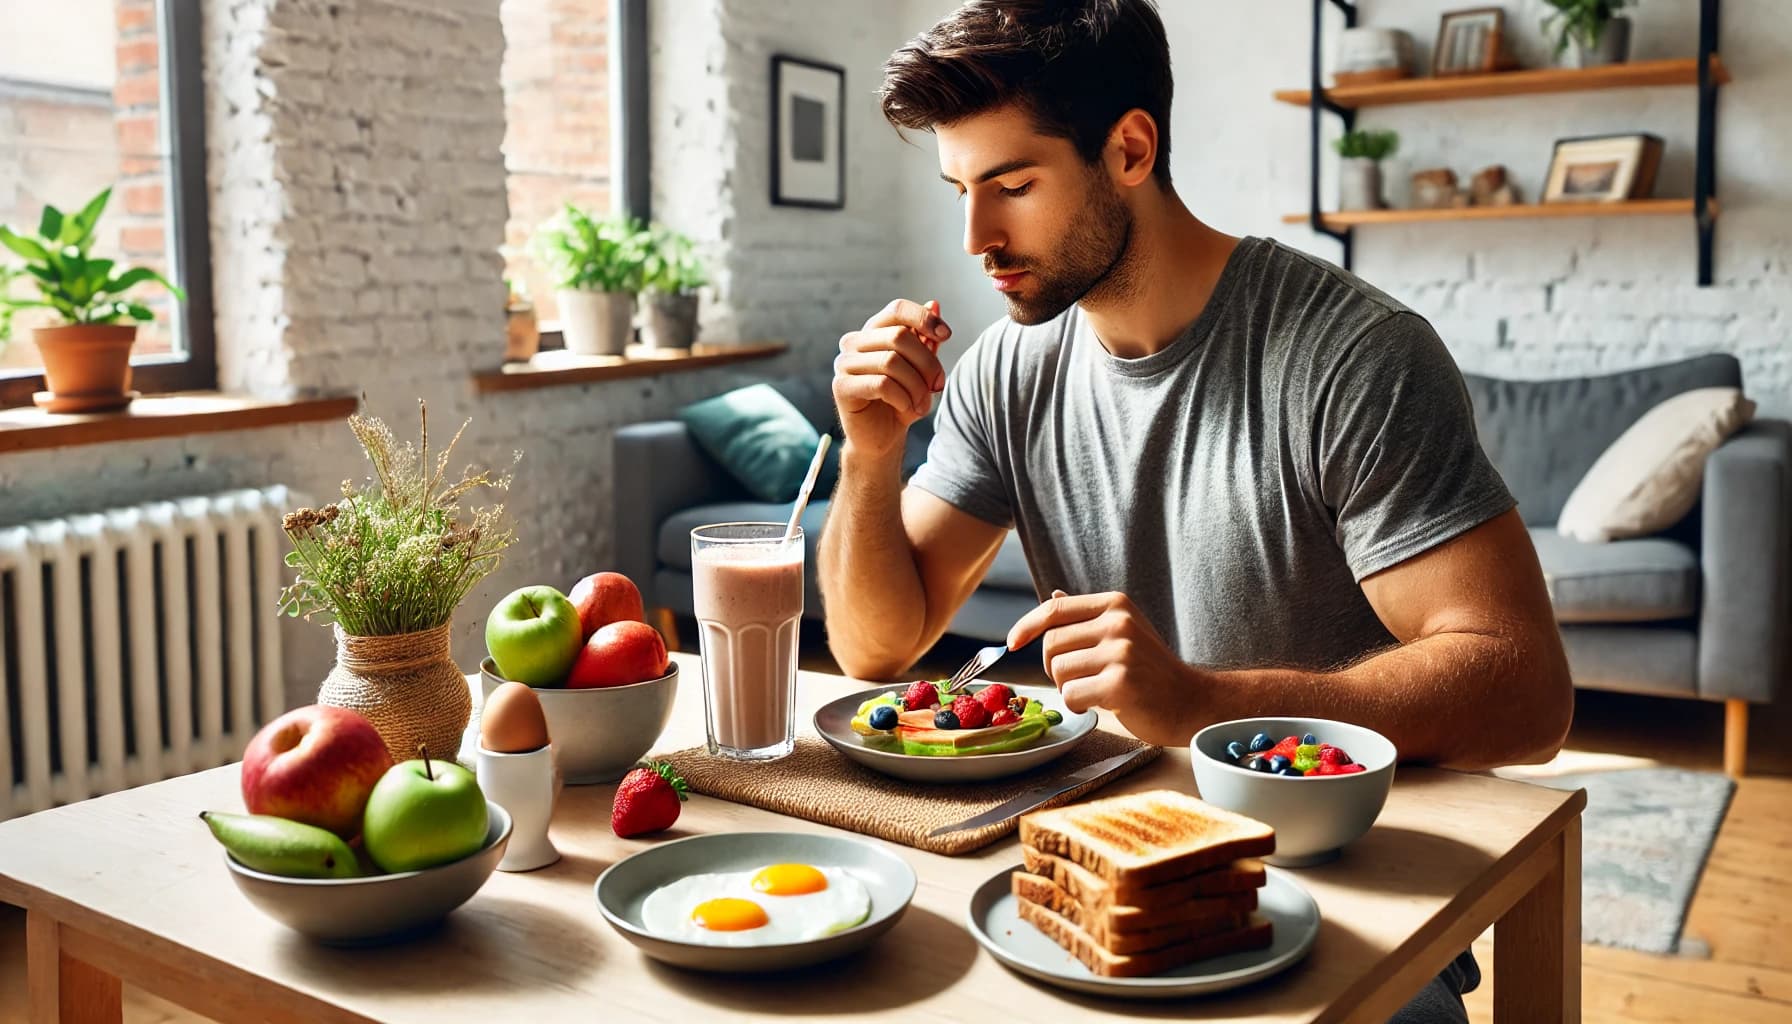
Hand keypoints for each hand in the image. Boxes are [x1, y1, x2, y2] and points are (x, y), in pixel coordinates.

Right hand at [833, 298, 950, 459]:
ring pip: (891, 361)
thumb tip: (934, 304)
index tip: (947, 336)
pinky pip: (881, 384)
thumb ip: (925, 339)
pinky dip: (902, 397)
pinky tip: (906, 408)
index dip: (924, 318)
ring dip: (916, 386)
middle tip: (938, 385)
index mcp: (873, 332)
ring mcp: (844, 363)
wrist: (881, 438)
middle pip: (899, 336)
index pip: (896, 309)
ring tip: (923, 404)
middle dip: (927, 363)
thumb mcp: (920, 369)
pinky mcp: (841, 387)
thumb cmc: (901, 401)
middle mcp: (854, 342)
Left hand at [1007, 590, 1200, 746]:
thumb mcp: (1124, 631)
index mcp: (1115, 605)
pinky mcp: (1120, 684)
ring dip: (1068, 687)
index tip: (1012, 642)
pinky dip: (1077, 704)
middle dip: (1053, 666)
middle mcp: (1118, 623)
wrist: (1190, 701)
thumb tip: (1054, 594)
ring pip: (1058, 670)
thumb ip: (1088, 616)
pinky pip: (1071, 694)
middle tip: (1079, 677)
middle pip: (1051, 643)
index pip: (1055, 608)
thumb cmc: (1152, 669)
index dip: (1026, 625)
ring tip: (1096, 689)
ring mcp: (1120, 652)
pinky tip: (1101, 703)